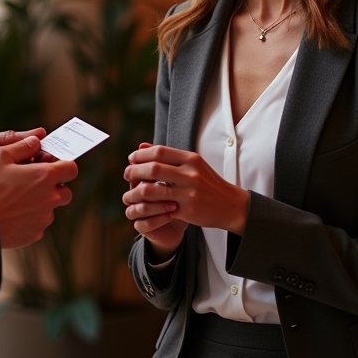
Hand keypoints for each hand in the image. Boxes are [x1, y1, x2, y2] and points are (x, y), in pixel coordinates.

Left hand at [0, 128, 46, 215]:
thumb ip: (5, 139)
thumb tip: (39, 132)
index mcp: (5, 155)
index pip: (34, 152)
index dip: (47, 152)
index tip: (57, 155)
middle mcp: (9, 173)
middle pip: (38, 171)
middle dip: (49, 171)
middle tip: (54, 173)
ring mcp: (6, 192)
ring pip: (34, 190)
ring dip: (43, 189)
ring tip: (48, 189)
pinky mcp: (3, 209)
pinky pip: (23, 207)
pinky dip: (32, 205)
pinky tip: (37, 205)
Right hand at [0, 136, 78, 248]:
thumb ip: (21, 146)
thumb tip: (35, 140)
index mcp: (45, 176)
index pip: (71, 169)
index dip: (63, 166)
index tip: (52, 166)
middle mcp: (49, 198)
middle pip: (65, 192)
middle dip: (54, 187)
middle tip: (34, 183)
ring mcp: (43, 218)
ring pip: (50, 209)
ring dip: (40, 203)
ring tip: (17, 199)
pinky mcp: (34, 234)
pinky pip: (38, 224)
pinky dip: (30, 218)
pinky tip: (12, 213)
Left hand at [123, 144, 248, 240]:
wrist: (231, 205)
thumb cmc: (207, 182)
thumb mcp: (192, 164)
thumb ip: (167, 155)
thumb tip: (140, 146)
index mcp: (191, 159)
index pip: (159, 151)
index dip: (140, 155)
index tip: (131, 159)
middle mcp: (191, 174)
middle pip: (153, 168)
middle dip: (134, 171)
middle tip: (126, 174)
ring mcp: (189, 193)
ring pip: (153, 190)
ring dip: (135, 191)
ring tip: (130, 192)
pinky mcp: (188, 210)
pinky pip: (160, 208)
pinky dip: (149, 206)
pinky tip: (143, 204)